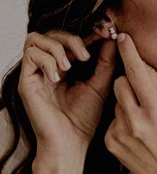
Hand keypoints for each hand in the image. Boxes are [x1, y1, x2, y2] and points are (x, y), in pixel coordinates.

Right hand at [18, 31, 116, 157]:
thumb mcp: (101, 84)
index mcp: (68, 66)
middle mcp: (50, 66)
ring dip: (56, 47)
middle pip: (53, 33)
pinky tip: (57, 77)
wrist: (71, 142)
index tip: (106, 30)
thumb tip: (114, 37)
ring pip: (37, 38)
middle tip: (86, 55)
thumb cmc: (84, 118)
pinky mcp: (26, 81)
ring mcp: (36, 73)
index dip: (88, 31)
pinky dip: (46, 60)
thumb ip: (106, 61)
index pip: (73, 38)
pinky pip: (30, 55)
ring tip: (69, 66)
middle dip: (72, 38)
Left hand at [104, 34, 156, 173]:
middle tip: (141, 95)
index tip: (122, 37)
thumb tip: (142, 63)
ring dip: (126, 104)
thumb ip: (156, 86)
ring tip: (141, 121)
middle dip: (128, 83)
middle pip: (120, 83)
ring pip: (115, 101)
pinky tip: (133, 134)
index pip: (137, 73)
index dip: (129, 53)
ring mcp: (121, 132)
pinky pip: (111, 118)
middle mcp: (137, 120)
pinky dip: (120, 121)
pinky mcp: (109, 141)